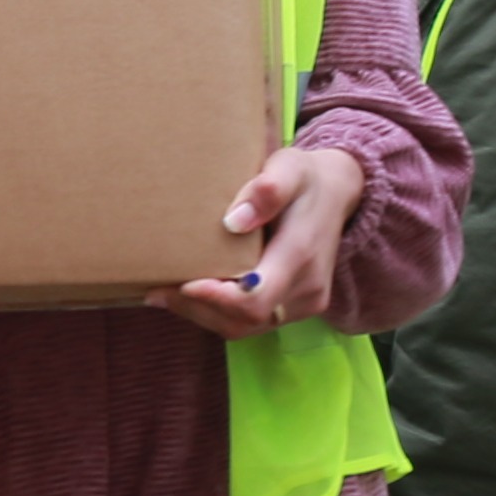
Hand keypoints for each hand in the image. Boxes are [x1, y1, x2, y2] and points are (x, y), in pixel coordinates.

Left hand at [147, 144, 365, 339]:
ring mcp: (306, 302)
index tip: (180, 285)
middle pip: (245, 321)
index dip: (214, 300)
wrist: (339, 193)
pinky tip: (194, 295)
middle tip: (156, 292)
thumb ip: (267, 190)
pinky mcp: (300, 306)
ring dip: (205, 315)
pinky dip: (221, 314)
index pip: (254, 299)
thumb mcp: (289, 168)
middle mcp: (307, 287)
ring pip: (247, 328)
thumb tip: (233, 221)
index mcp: (301, 255)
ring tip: (166, 294)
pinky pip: (255, 322)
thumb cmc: (305, 178)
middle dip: (199, 310)